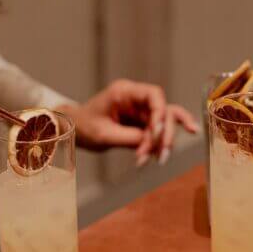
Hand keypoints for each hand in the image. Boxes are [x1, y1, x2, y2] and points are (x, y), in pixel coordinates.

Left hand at [59, 79, 197, 164]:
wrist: (74, 130)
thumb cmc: (84, 126)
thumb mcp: (103, 134)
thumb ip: (129, 138)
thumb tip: (152, 144)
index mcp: (124, 92)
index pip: (154, 95)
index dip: (160, 113)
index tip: (156, 133)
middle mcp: (136, 99)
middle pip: (162, 110)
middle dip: (164, 133)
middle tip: (160, 155)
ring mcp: (140, 111)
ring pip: (164, 121)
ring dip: (164, 141)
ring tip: (160, 159)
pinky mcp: (141, 123)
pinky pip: (158, 130)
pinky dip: (162, 141)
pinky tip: (178, 142)